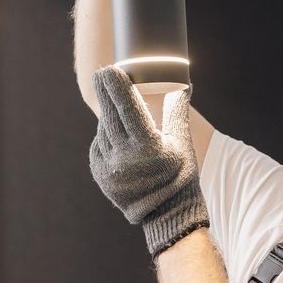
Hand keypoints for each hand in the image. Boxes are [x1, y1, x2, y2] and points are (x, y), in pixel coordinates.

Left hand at [89, 66, 208, 257]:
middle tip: (102, 73)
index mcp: (148, 146)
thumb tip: (183, 85)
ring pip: (104, 130)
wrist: (167, 214)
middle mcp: (125, 157)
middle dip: (105, 91)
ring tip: (118, 108)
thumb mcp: (182, 143)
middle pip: (110, 115)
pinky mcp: (100, 175)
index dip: (117, 86)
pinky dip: (106, 136)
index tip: (109, 69)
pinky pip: (99, 146)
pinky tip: (115, 133)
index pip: (128, 108)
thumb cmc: (179, 175)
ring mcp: (109, 168)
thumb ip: (177, 112)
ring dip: (109, 116)